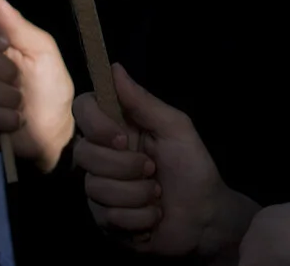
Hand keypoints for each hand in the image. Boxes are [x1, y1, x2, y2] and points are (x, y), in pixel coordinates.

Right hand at [0, 0, 74, 173]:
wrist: (56, 129)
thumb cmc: (50, 85)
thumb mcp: (42, 50)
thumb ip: (16, 24)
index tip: (3, 40)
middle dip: (2, 68)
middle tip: (19, 78)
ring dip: (6, 95)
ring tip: (21, 103)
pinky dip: (0, 117)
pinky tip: (14, 120)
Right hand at [74, 64, 259, 260]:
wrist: (206, 216)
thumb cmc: (193, 167)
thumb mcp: (175, 128)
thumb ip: (143, 102)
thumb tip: (115, 67)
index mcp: (119, 127)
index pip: (83, 109)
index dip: (96, 124)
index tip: (122, 137)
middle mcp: (103, 156)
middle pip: (84, 153)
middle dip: (125, 166)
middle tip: (153, 169)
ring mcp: (100, 189)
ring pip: (96, 188)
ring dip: (137, 195)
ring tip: (157, 195)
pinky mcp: (105, 220)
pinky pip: (108, 217)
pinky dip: (139, 218)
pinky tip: (153, 217)